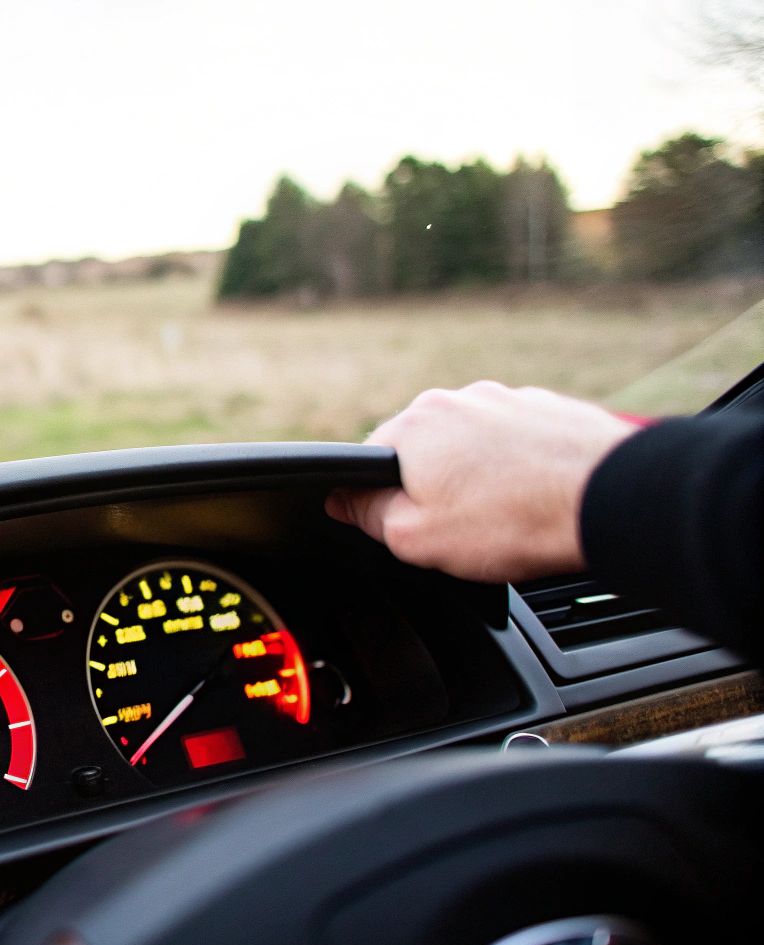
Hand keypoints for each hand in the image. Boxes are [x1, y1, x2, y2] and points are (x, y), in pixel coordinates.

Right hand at [327, 382, 638, 582]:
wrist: (610, 499)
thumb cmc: (513, 521)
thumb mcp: (414, 538)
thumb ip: (367, 515)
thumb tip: (341, 500)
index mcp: (412, 426)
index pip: (369, 463)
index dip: (381, 502)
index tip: (404, 526)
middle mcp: (455, 400)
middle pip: (423, 451)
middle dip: (435, 487)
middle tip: (462, 528)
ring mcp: (506, 399)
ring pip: (472, 445)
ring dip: (479, 476)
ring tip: (506, 515)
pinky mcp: (548, 407)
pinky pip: (515, 442)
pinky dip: (519, 467)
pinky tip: (535, 498)